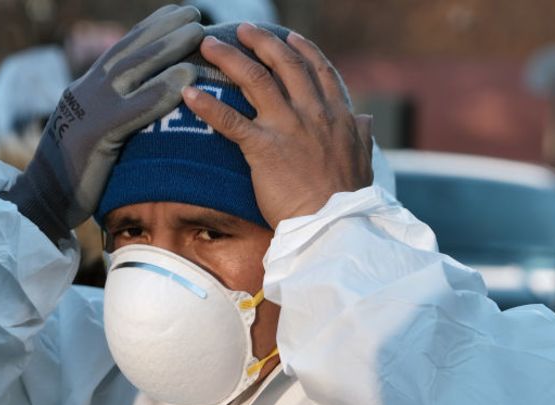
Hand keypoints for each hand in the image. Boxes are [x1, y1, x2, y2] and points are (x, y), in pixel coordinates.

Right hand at [4, 5, 203, 241]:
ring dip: (167, 48)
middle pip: (129, 51)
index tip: (175, 13)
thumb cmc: (71, 178)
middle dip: (163, 29)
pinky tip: (185, 80)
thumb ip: (112, 118)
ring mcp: (89, 111)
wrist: (41, 203)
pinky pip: (133, 110)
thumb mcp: (92, 137)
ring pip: (132, 69)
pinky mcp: (95, 136)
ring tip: (196, 33)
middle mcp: (86, 93)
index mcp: (85, 92)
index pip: (120, 52)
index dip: (149, 30)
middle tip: (193, 13)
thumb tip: (137, 110)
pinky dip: (160, 92)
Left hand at [182, 24, 372, 229]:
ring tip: (209, 45)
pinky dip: (207, 105)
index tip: (288, 38)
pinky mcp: (263, 148)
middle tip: (243, 30)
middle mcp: (312, 113)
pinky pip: (230, 120)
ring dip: (230, 58)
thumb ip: (361, 136)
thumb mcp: (364, 162)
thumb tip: (365, 119)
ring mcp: (287, 127)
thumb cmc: (348, 200)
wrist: (335, 224)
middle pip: (285, 64)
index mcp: (338, 116)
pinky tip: (189, 92)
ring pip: (255, 79)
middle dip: (262, 42)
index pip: (319, 71)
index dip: (302, 51)